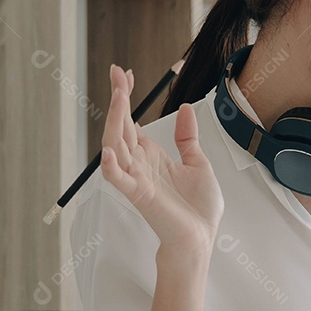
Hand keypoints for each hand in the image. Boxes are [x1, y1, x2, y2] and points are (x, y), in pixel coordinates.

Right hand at [100, 63, 223, 253]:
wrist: (201, 237)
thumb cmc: (198, 207)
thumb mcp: (198, 162)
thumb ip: (188, 137)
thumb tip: (185, 108)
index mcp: (151, 155)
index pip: (132, 121)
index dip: (126, 97)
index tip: (125, 74)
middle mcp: (139, 163)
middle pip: (121, 126)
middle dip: (118, 99)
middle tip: (117, 74)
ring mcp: (137, 178)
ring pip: (116, 146)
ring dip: (114, 122)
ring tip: (117, 97)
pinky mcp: (140, 196)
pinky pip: (119, 180)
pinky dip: (111, 167)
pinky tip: (109, 151)